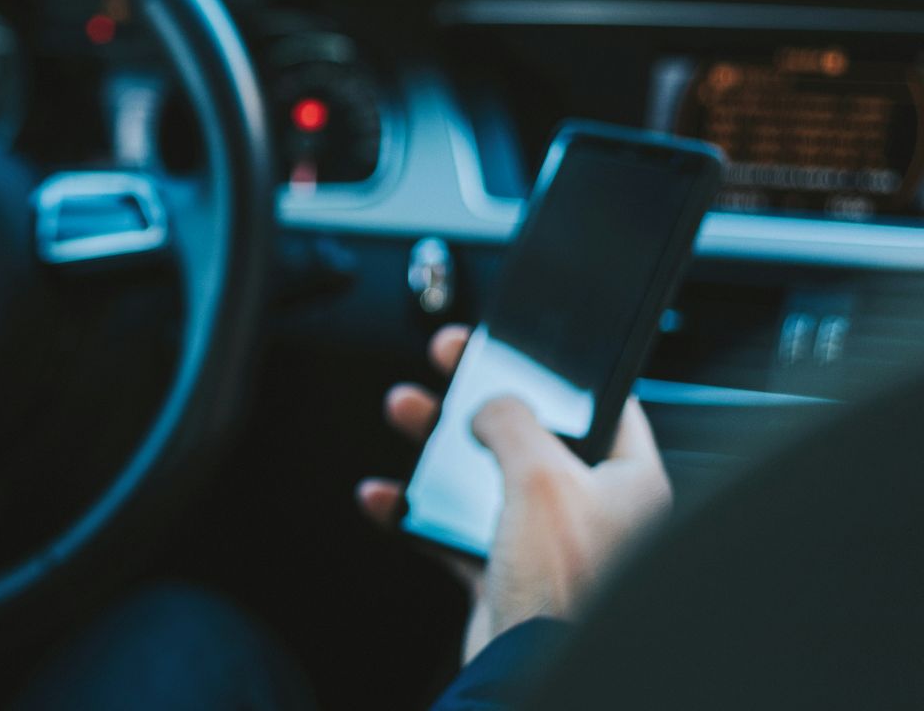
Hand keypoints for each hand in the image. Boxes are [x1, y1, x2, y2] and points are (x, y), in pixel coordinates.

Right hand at [357, 327, 672, 662]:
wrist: (527, 669)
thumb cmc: (563, 586)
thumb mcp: (541, 475)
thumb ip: (513, 422)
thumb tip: (491, 403)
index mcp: (629, 481)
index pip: (600, 405)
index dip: (553, 371)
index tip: (514, 345)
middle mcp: (593, 510)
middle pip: (529, 433)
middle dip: (477, 398)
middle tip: (447, 363)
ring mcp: (546, 542)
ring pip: (485, 474)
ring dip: (438, 445)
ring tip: (405, 412)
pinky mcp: (505, 572)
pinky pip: (452, 529)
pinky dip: (415, 510)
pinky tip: (385, 495)